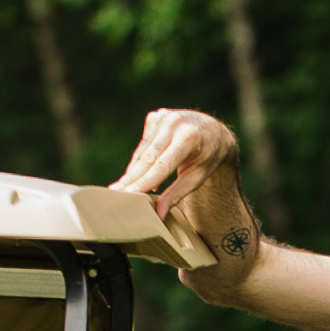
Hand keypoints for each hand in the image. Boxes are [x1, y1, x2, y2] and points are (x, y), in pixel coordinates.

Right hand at [114, 106, 238, 204]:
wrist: (214, 130)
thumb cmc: (208, 158)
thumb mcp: (198, 177)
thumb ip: (177, 194)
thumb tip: (158, 214)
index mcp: (189, 137)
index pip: (161, 165)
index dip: (144, 181)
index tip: (128, 195)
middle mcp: (175, 123)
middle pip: (148, 158)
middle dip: (132, 178)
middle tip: (115, 195)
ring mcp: (164, 116)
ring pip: (143, 151)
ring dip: (133, 171)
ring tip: (121, 189)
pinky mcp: (156, 117)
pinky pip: (144, 144)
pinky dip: (140, 159)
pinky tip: (138, 172)